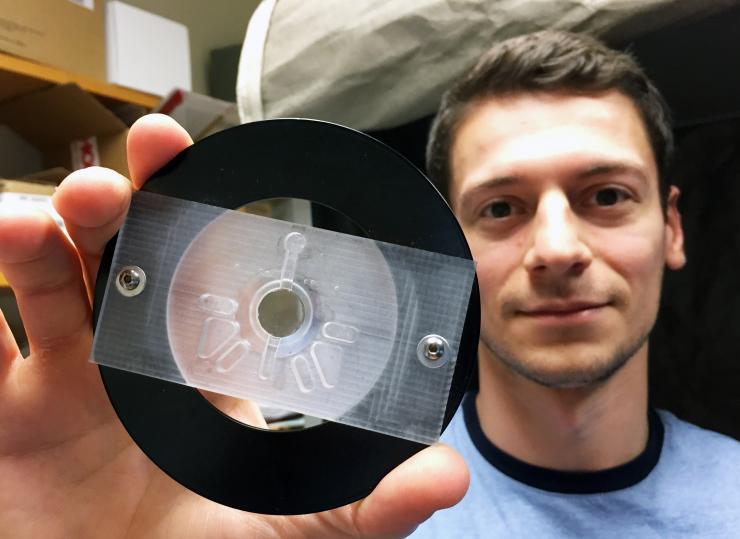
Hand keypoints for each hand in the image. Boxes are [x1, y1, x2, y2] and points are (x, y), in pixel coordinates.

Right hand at [0, 114, 468, 537]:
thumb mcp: (298, 527)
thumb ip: (367, 504)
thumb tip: (447, 476)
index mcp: (201, 360)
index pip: (197, 258)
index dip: (187, 202)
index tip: (179, 152)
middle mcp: (130, 357)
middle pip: (116, 253)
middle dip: (110, 204)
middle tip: (110, 184)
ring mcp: (60, 387)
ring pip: (41, 290)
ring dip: (32, 244)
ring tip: (25, 225)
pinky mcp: (4, 426)